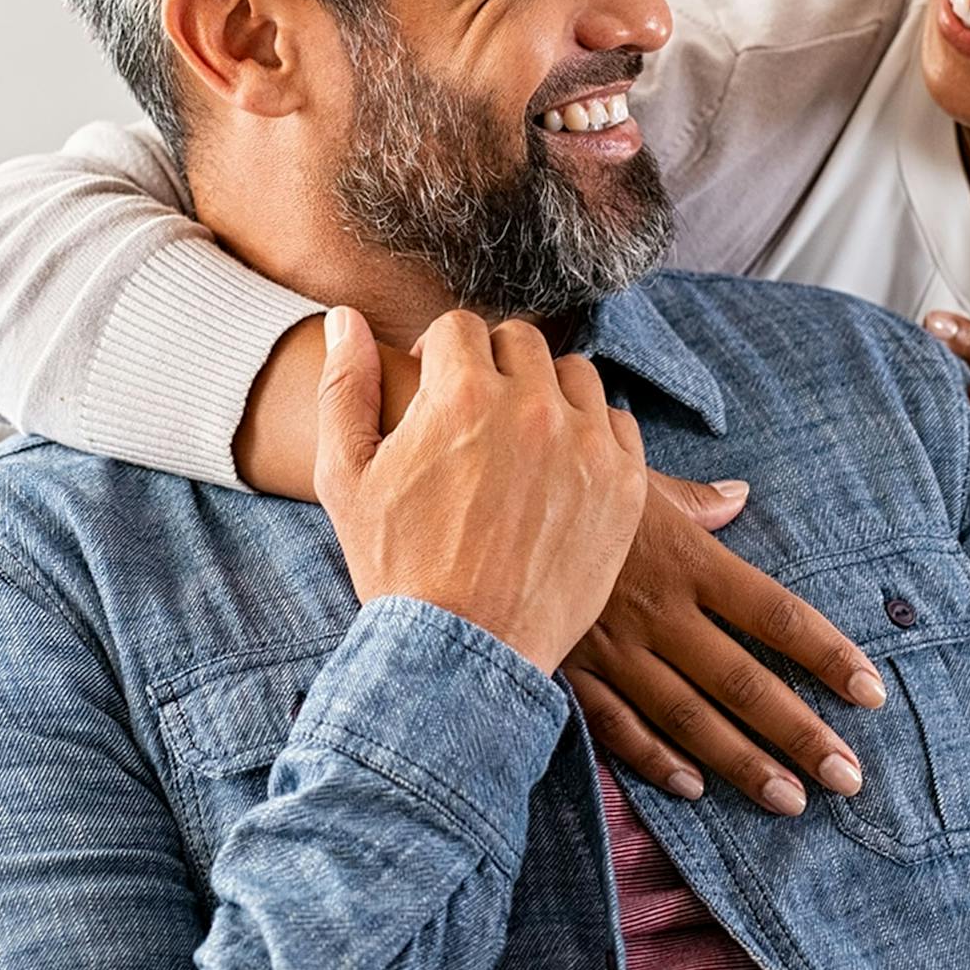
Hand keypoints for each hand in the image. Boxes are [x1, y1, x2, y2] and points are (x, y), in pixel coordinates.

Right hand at [314, 307, 646, 674]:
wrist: (463, 651)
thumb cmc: (396, 565)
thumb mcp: (346, 475)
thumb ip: (345, 386)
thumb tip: (345, 318)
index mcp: (461, 394)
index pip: (460, 326)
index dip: (440, 354)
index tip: (436, 387)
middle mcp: (531, 407)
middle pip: (521, 342)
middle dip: (493, 366)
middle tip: (478, 414)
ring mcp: (586, 444)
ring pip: (575, 376)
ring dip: (547, 393)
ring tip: (521, 438)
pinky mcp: (625, 484)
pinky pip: (617, 424)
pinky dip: (591, 435)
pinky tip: (561, 467)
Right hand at [564, 474, 888, 815]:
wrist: (478, 503)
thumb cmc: (565, 482)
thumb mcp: (633, 477)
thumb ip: (694, 499)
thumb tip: (740, 496)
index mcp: (687, 559)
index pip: (775, 614)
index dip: (827, 654)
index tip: (871, 691)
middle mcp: (659, 611)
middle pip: (744, 682)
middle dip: (800, 733)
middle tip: (848, 777)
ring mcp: (613, 648)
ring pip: (690, 717)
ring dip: (743, 763)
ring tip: (791, 801)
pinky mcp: (571, 671)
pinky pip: (619, 726)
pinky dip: (656, 760)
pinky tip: (695, 788)